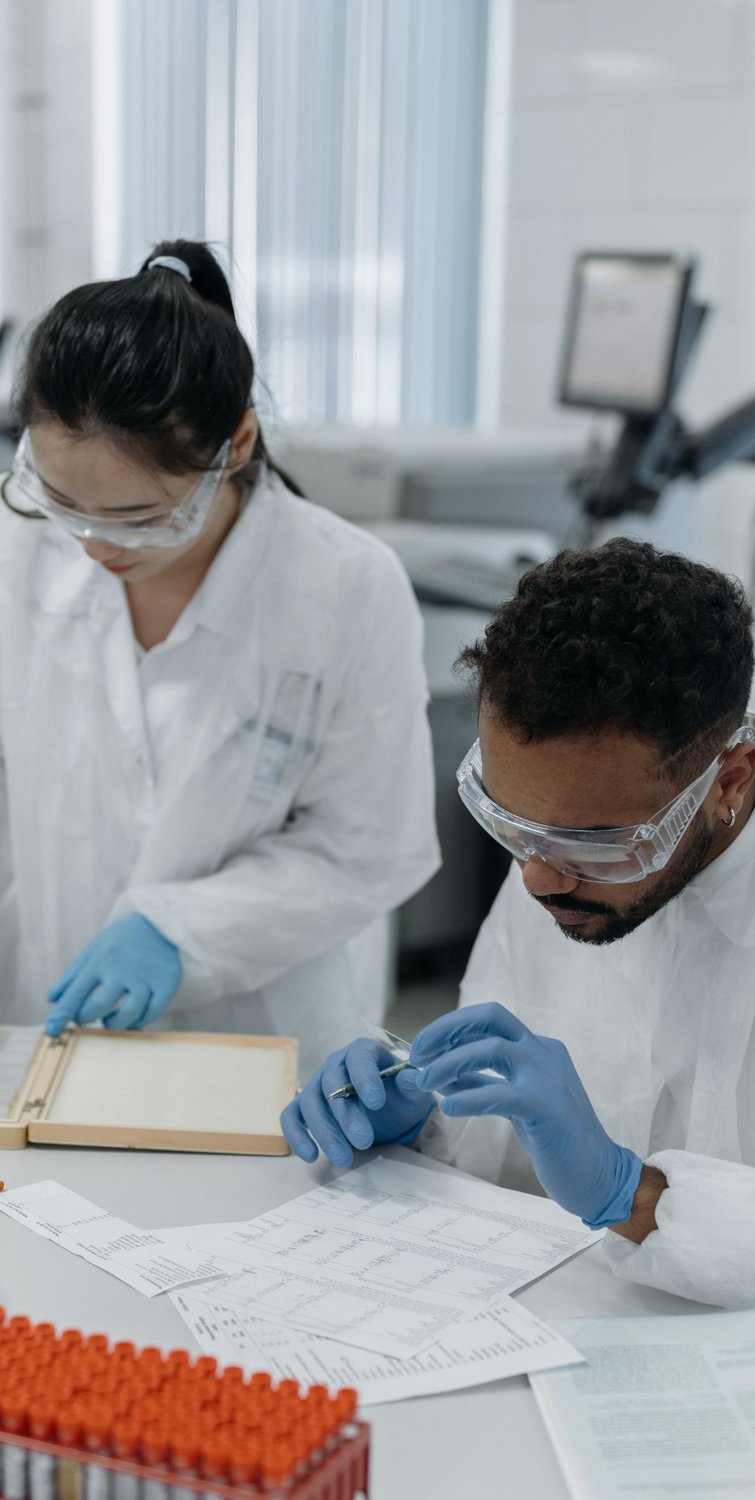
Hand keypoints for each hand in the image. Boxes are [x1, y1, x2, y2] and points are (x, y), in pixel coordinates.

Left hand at [46, 915, 181, 1035]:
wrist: (160, 922)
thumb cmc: (121, 940)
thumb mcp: (94, 949)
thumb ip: (73, 975)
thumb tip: (52, 998)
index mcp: (100, 959)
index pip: (76, 992)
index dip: (62, 1014)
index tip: (51, 1030)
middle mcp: (122, 967)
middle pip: (100, 1005)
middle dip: (87, 1018)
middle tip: (85, 1019)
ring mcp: (146, 976)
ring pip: (129, 1012)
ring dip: (115, 1024)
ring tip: (109, 1021)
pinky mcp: (166, 982)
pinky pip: (153, 1012)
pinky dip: (140, 1021)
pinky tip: (133, 1019)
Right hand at [281, 1038, 434, 1167]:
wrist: (389, 1111)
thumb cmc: (400, 1095)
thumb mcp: (412, 1091)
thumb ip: (412, 1084)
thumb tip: (411, 1079)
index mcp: (363, 1051)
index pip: (359, 1057)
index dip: (365, 1078)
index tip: (377, 1103)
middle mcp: (335, 1064)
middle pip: (332, 1084)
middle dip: (346, 1115)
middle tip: (364, 1141)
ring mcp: (317, 1084)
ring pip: (310, 1103)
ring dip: (325, 1132)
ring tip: (344, 1159)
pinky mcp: (304, 1106)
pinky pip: (291, 1116)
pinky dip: (296, 1135)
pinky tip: (311, 1156)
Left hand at [411, 1002, 641, 1228]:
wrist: (599, 1176)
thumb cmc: (555, 1139)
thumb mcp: (512, 1102)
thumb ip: (478, 1084)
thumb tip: (432, 1074)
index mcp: (538, 1048)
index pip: (489, 1019)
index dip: (451, 1026)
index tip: (422, 1047)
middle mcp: (544, 1053)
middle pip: (490, 1018)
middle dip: (447, 1029)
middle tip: (417, 1053)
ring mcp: (548, 1077)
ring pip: (492, 1049)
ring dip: (450, 1063)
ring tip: (424, 1082)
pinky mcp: (547, 1107)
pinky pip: (500, 1093)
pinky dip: (469, 1097)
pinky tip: (447, 1106)